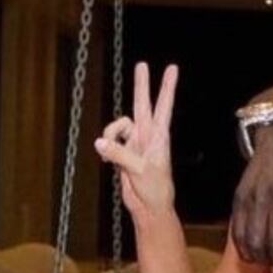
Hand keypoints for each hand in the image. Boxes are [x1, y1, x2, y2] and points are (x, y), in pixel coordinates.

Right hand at [95, 62, 178, 218]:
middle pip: (142, 104)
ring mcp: (134, 143)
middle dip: (141, 85)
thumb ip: (120, 153)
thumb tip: (100, 142)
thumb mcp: (140, 169)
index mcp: (159, 136)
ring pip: (117, 127)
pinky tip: (108, 161)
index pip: (163, 106)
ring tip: (109, 153)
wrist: (148, 207)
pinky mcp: (122, 153)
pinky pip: (109, 142)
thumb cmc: (155, 188)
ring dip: (111, 135)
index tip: (172, 68)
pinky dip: (106, 149)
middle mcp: (147, 136)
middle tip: (141, 64)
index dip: (167, 87)